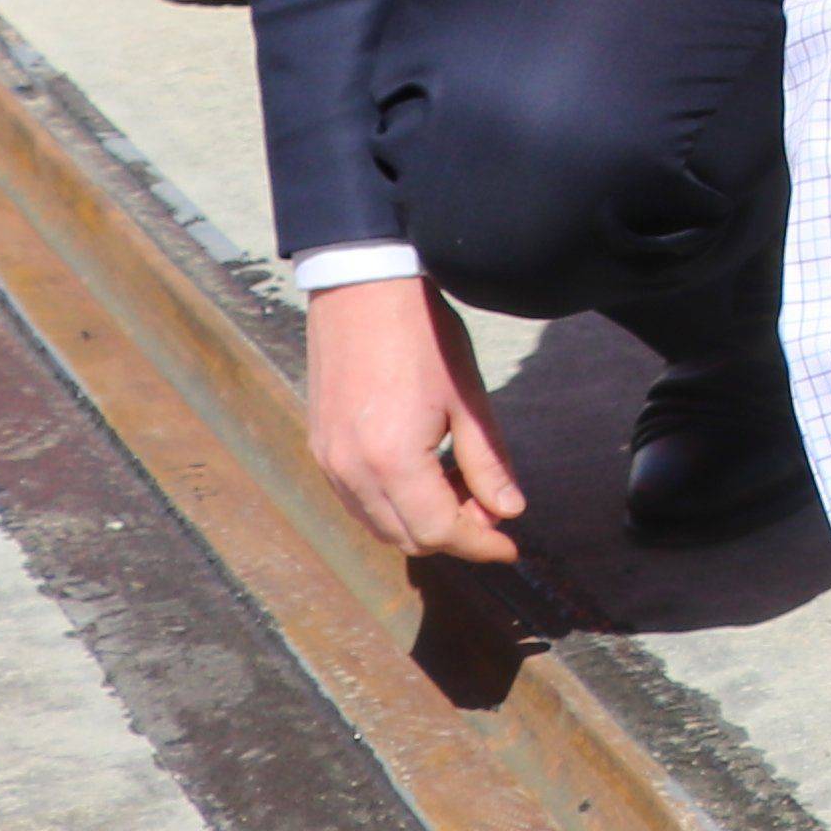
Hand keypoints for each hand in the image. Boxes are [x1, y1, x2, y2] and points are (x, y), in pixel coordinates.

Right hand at [301, 275, 523, 564]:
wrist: (364, 284)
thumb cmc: (422, 333)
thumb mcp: (469, 399)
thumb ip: (488, 462)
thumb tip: (508, 511)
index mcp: (392, 461)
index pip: (439, 532)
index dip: (480, 544)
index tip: (510, 546)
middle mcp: (350, 471)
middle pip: (407, 537)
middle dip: (454, 534)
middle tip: (491, 509)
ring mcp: (328, 460)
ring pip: (379, 523)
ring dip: (423, 521)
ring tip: (461, 485)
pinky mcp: (320, 445)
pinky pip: (357, 499)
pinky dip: (394, 503)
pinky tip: (425, 472)